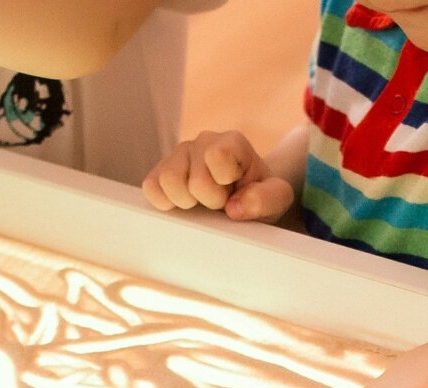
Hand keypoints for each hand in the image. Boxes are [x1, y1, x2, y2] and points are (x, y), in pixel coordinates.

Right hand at [142, 131, 294, 222]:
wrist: (245, 198)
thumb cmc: (259, 196)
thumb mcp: (276, 199)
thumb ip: (266, 199)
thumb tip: (234, 207)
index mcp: (231, 142)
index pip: (217, 156)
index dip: (224, 183)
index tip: (235, 188)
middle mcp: (203, 141)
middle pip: (194, 182)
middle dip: (210, 201)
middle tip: (222, 200)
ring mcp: (178, 154)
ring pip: (167, 181)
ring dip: (185, 202)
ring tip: (202, 202)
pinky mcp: (160, 170)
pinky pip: (150, 188)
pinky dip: (165, 202)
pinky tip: (184, 203)